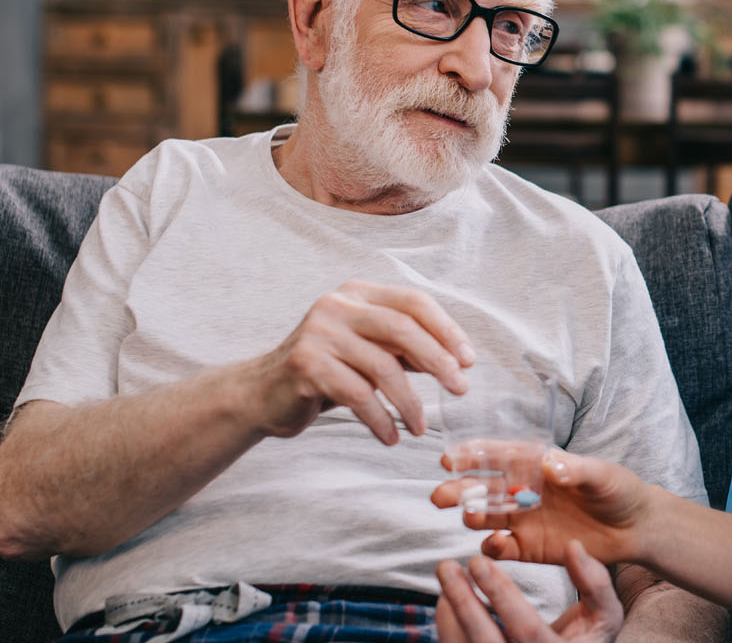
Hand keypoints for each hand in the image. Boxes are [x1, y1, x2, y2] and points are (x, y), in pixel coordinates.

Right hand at [248, 280, 475, 443]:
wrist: (262, 394)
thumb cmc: (327, 372)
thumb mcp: (369, 352)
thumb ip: (406, 349)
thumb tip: (459, 360)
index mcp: (358, 293)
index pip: (414, 302)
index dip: (447, 329)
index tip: (469, 361)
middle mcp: (337, 305)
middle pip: (402, 328)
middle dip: (439, 361)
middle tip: (460, 390)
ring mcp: (319, 333)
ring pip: (382, 367)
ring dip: (410, 402)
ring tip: (421, 428)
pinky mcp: (305, 365)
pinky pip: (358, 395)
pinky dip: (381, 419)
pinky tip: (392, 436)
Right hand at [432, 449, 652, 567]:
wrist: (634, 528)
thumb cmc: (618, 490)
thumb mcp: (601, 475)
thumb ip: (576, 469)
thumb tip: (550, 464)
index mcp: (537, 465)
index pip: (498, 457)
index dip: (473, 456)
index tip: (451, 458)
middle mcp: (524, 490)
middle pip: (483, 488)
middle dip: (460, 490)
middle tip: (440, 495)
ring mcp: (525, 520)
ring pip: (486, 517)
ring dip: (472, 516)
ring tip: (469, 517)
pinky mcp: (530, 548)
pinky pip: (502, 548)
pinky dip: (492, 547)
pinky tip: (495, 544)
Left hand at [434, 540, 623, 642]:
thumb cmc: (589, 638)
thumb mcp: (605, 613)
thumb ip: (595, 582)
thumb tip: (573, 546)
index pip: (525, 628)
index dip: (500, 595)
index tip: (478, 561)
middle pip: (485, 640)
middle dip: (462, 601)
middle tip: (447, 567)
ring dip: (450, 613)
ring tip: (447, 578)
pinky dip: (449, 626)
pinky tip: (449, 599)